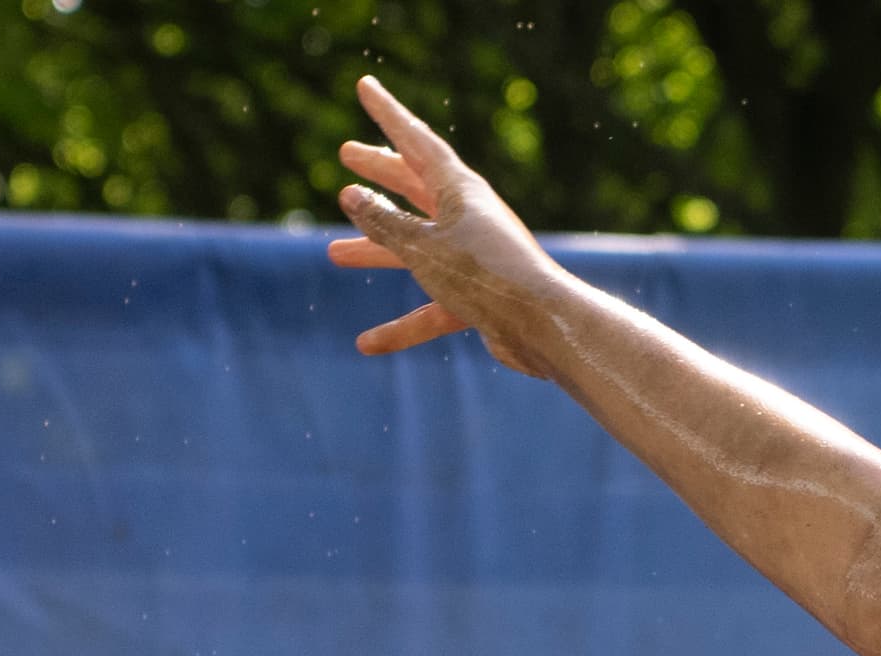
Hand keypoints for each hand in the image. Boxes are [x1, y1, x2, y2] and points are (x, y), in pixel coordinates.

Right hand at [325, 76, 560, 376]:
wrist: (545, 329)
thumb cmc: (486, 277)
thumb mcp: (423, 246)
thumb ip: (384, 222)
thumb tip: (351, 195)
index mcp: (460, 191)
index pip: (416, 141)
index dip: (388, 113)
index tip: (365, 86)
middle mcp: (470, 218)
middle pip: (417, 187)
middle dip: (382, 171)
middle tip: (348, 154)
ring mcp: (475, 258)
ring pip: (417, 249)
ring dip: (379, 250)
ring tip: (335, 252)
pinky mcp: (481, 297)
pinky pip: (433, 308)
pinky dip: (404, 325)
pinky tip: (368, 343)